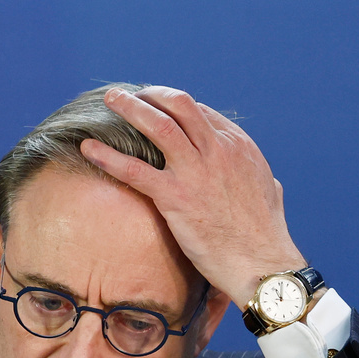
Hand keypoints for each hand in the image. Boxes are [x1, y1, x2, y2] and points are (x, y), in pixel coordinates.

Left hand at [79, 86, 306, 309]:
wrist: (262, 262)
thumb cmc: (266, 235)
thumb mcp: (270, 193)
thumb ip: (262, 179)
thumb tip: (268, 181)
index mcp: (238, 146)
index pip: (199, 111)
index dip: (172, 105)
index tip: (153, 106)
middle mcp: (217, 150)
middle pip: (179, 105)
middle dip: (150, 95)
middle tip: (128, 95)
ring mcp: (196, 171)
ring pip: (158, 125)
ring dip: (129, 108)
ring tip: (109, 100)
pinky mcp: (176, 196)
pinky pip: (134, 169)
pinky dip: (107, 156)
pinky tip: (87, 147)